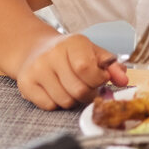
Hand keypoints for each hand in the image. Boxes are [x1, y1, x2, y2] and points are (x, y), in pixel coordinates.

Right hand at [14, 33, 128, 109]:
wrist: (34, 48)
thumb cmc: (69, 53)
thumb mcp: (92, 52)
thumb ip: (111, 66)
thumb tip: (123, 79)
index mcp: (72, 43)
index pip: (87, 70)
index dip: (97, 80)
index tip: (98, 78)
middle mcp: (52, 54)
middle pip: (78, 90)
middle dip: (87, 94)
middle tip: (85, 86)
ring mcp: (37, 69)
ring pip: (64, 101)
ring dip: (72, 99)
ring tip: (69, 86)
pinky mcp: (26, 83)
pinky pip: (49, 105)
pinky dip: (55, 103)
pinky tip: (54, 90)